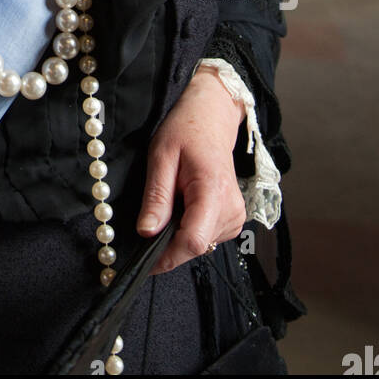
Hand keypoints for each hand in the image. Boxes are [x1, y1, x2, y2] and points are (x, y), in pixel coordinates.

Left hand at [136, 67, 246, 273]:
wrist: (211, 118)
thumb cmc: (186, 130)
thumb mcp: (161, 157)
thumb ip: (156, 197)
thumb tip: (146, 233)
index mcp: (213, 192)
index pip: (192, 241)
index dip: (165, 256)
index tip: (142, 260)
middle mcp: (231, 210)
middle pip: (194, 247)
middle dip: (167, 244)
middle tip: (149, 222)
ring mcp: (235, 217)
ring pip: (199, 245)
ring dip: (177, 235)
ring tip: (171, 202)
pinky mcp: (233, 220)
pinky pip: (205, 236)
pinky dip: (188, 228)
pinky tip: (183, 205)